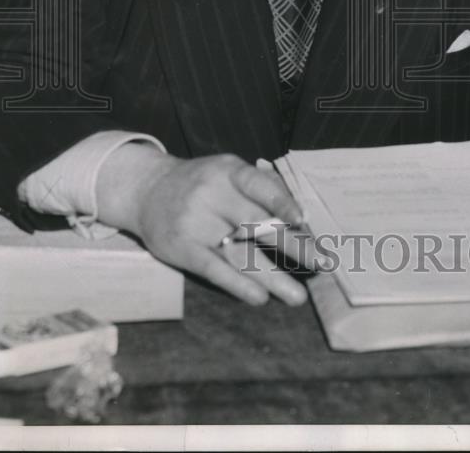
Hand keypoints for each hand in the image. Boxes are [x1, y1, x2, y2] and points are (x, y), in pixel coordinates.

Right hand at [96, 144, 317, 305]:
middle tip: (322, 264)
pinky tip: (259, 297)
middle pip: (257, 224)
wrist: (147, 189)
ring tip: (296, 296)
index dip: (282, 202)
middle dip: (294, 246)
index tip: (304, 220)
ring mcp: (196, 223)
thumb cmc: (201, 183)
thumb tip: (301, 214)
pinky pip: (214, 269)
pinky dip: (237, 284)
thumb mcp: (228, 172)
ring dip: (272, 277)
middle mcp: (212, 195)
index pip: (260, 186)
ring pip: (240, 253)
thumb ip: (261, 188)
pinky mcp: (182, 248)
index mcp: (229, 172)